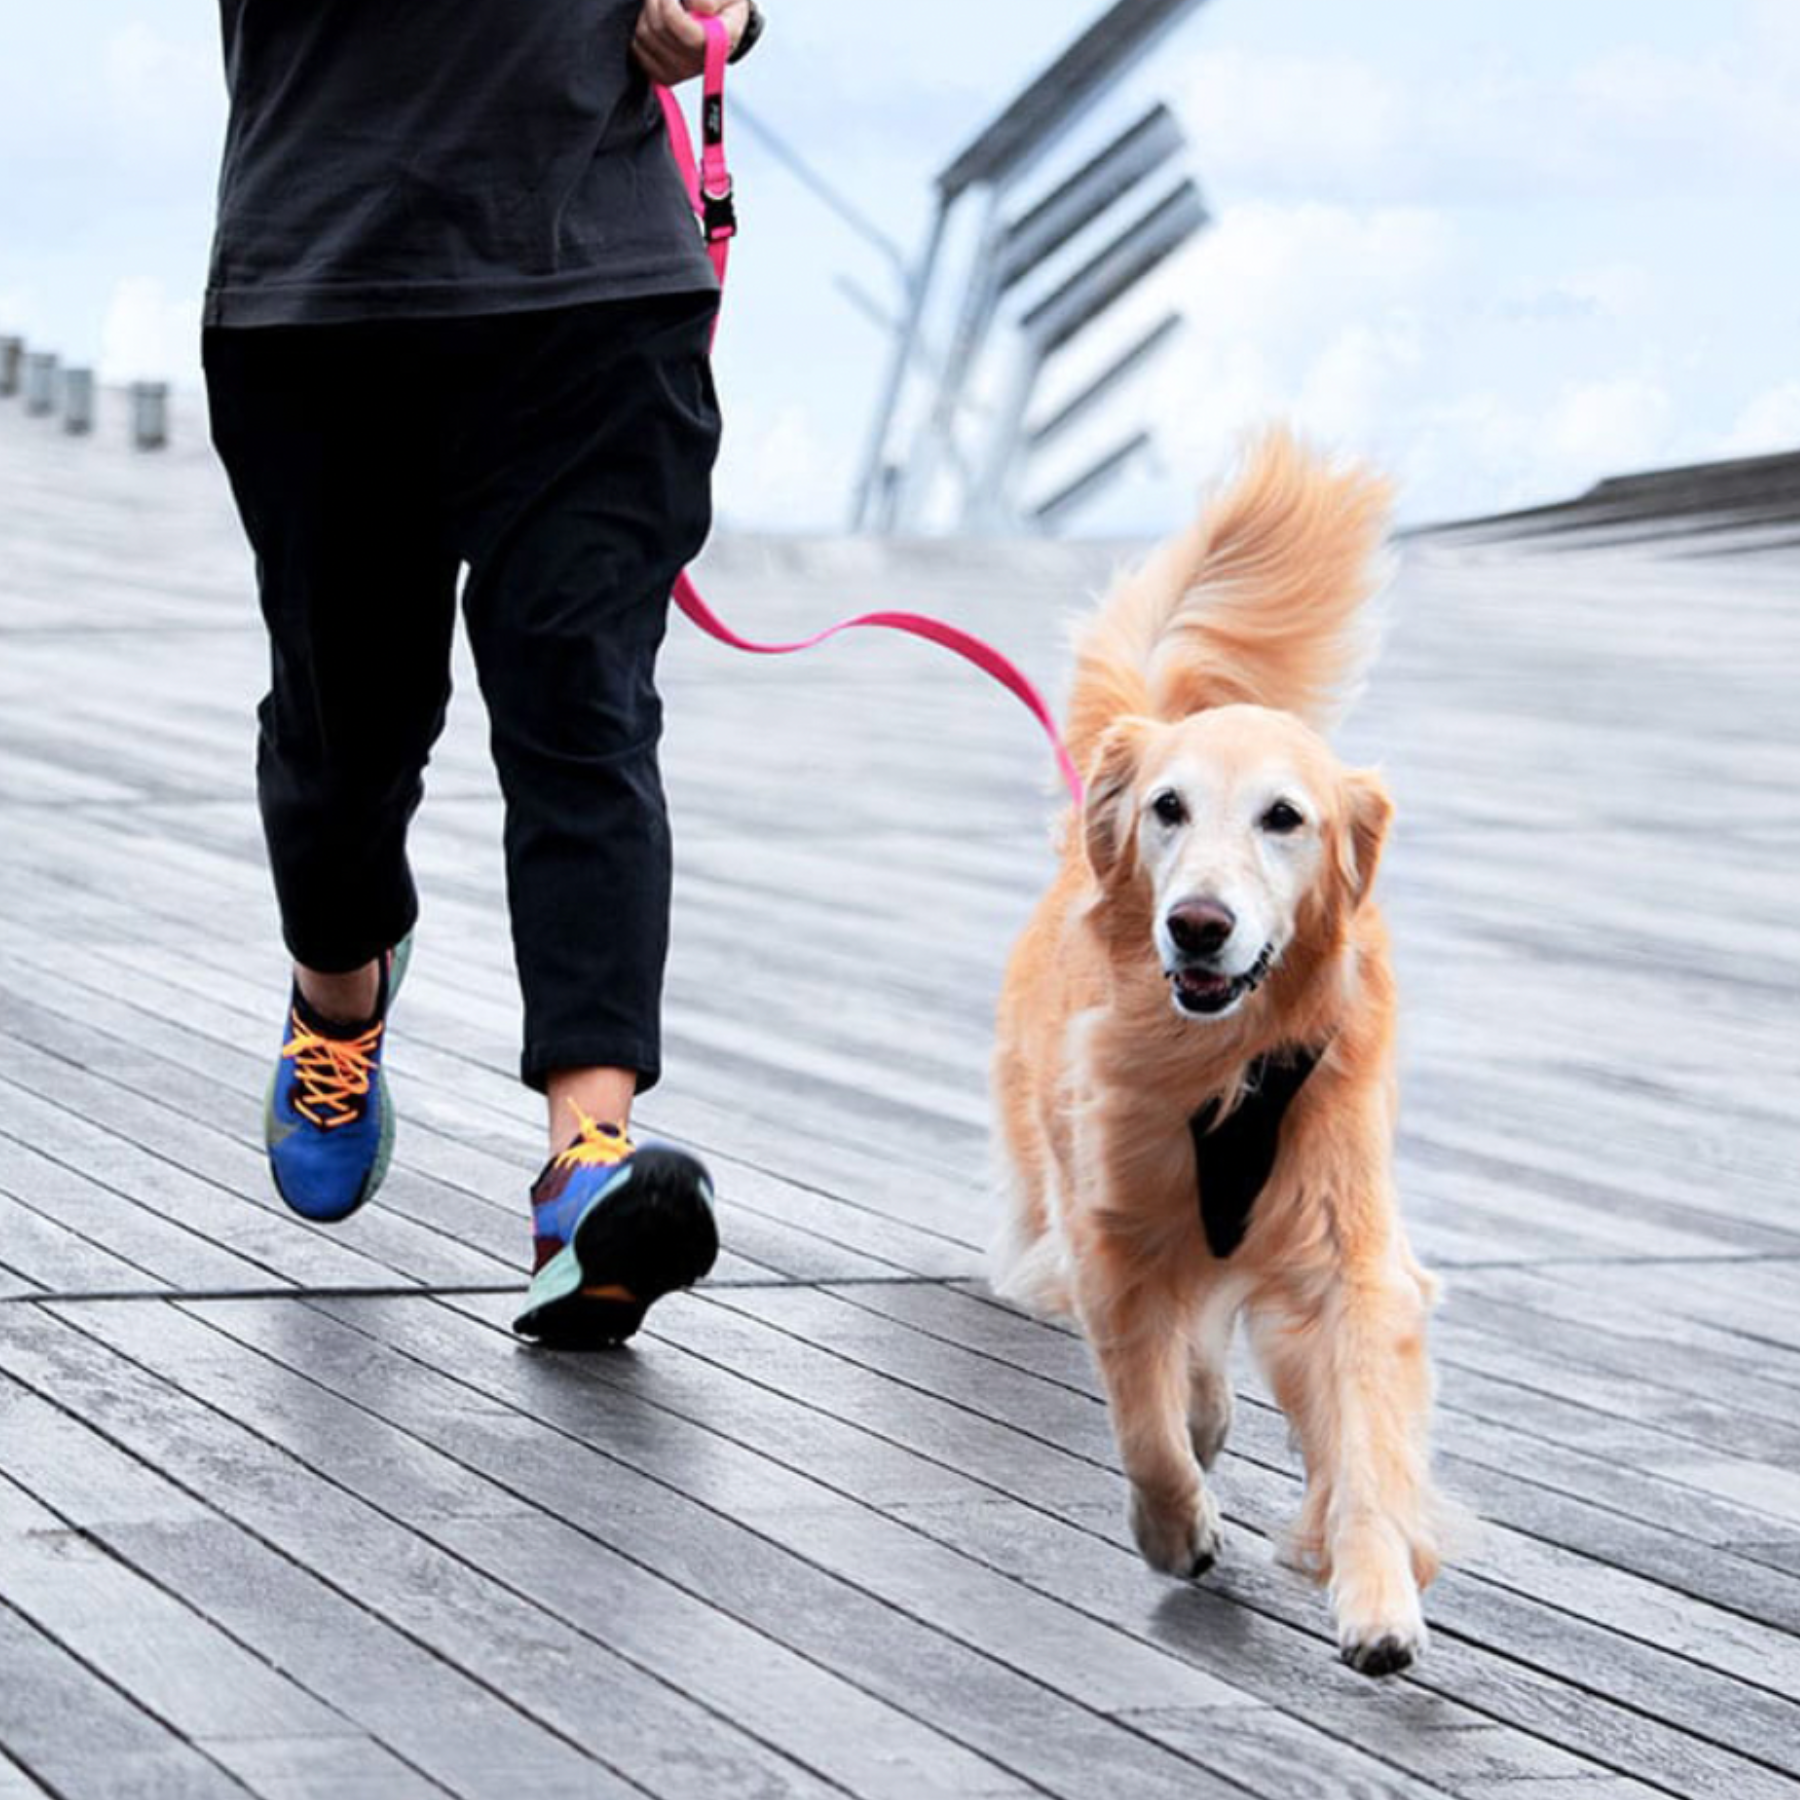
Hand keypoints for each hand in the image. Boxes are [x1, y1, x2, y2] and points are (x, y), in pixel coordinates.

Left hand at [632, 0, 749, 84]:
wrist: (723, 24)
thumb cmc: (724, 5)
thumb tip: (690, 6)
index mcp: (722, 42)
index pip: (689, 35)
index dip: (670, 9)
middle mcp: (701, 63)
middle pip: (660, 29)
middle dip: (656, 0)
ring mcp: (681, 72)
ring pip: (645, 34)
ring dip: (647, 11)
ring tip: (661, 2)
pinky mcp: (663, 75)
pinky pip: (638, 47)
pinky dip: (641, 26)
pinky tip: (656, 19)